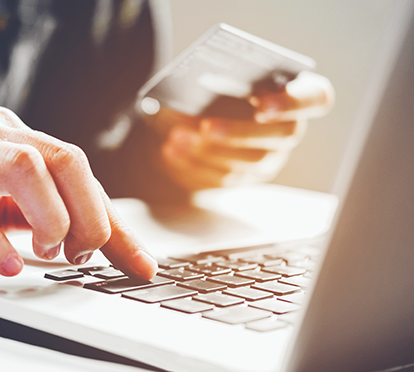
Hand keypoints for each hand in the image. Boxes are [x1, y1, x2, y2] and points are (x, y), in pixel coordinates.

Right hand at [0, 108, 156, 277]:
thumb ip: (35, 212)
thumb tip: (93, 241)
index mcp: (8, 133)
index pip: (78, 170)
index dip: (114, 221)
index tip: (140, 264)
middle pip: (62, 159)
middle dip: (89, 213)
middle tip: (84, 253)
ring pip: (21, 168)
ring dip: (50, 216)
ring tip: (50, 251)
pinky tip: (7, 265)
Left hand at [148, 71, 334, 189]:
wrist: (194, 119)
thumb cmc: (214, 87)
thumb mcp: (216, 77)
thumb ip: (219, 79)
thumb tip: (197, 93)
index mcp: (295, 93)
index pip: (316, 97)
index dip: (293, 102)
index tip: (262, 103)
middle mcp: (289, 129)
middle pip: (282, 136)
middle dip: (240, 132)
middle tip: (206, 126)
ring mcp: (270, 158)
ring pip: (249, 162)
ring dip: (209, 151)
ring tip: (178, 137)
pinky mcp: (244, 178)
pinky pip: (224, 178)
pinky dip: (194, 163)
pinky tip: (172, 150)